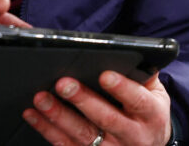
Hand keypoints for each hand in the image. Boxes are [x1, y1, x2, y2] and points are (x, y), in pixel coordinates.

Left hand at [23, 69, 171, 145]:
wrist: (152, 145)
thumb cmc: (148, 111)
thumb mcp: (154, 92)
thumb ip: (143, 73)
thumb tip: (129, 51)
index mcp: (150, 114)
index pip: (137, 101)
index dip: (122, 88)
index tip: (104, 75)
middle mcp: (133, 135)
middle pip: (106, 119)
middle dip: (83, 100)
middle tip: (63, 84)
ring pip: (83, 135)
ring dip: (59, 117)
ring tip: (41, 98)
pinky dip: (48, 131)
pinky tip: (34, 116)